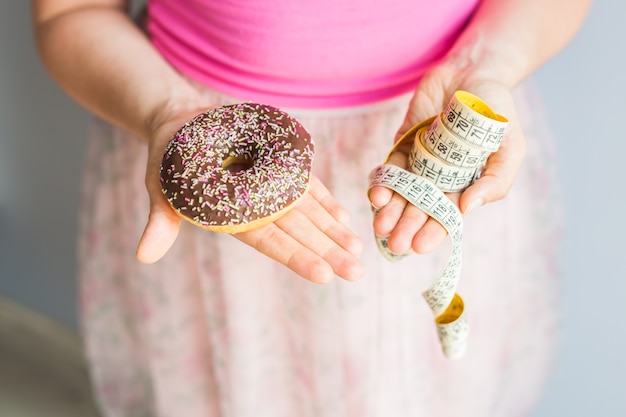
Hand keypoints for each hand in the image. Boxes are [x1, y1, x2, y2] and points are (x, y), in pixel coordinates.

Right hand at [135, 105, 363, 282]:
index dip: (295, 256)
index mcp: (234, 218)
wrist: (183, 125)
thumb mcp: (161, 188)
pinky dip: (325, 199)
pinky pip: (308, 184)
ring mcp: (272, 187)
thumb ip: (160, 222)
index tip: (323, 275)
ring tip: (357, 250)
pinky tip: (345, 217)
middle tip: (355, 272)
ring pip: (308, 212)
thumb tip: (143, 256)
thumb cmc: (169, 159)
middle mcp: (258, 207)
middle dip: (327, 250)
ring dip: (333, 229)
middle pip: (298, 231)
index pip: (269, 241)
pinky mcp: (280, 167)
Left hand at [369, 67, 526, 254]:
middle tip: (396, 244)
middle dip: (407, 227)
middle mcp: (440, 179)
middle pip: (420, 208)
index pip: (447, 215)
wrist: (473, 71)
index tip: (420, 246)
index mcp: (466, 186)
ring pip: (402, 192)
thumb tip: (468, 209)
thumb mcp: (510, 146)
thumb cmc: (497, 111)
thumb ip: (496, 180)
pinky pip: (390, 167)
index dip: (434, 231)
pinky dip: (383, 180)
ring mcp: (420, 162)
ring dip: (391, 210)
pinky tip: (377, 193)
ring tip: (381, 225)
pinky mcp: (403, 144)